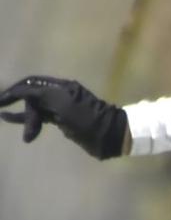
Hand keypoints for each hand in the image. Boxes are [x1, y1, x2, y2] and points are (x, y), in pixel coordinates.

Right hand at [0, 75, 128, 158]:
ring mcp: (60, 107)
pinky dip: (27, 119)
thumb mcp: (63, 103)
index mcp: (60, 87)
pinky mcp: (61, 120)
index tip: (0, 101)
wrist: (110, 135)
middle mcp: (58, 94)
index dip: (14, 91)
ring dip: (22, 115)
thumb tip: (21, 91)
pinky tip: (10, 119)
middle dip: (23, 109)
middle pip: (32, 96)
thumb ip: (41, 94)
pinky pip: (40, 116)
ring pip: (34, 107)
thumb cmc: (89, 118)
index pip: (31, 84)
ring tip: (5, 118)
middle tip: (20, 124)